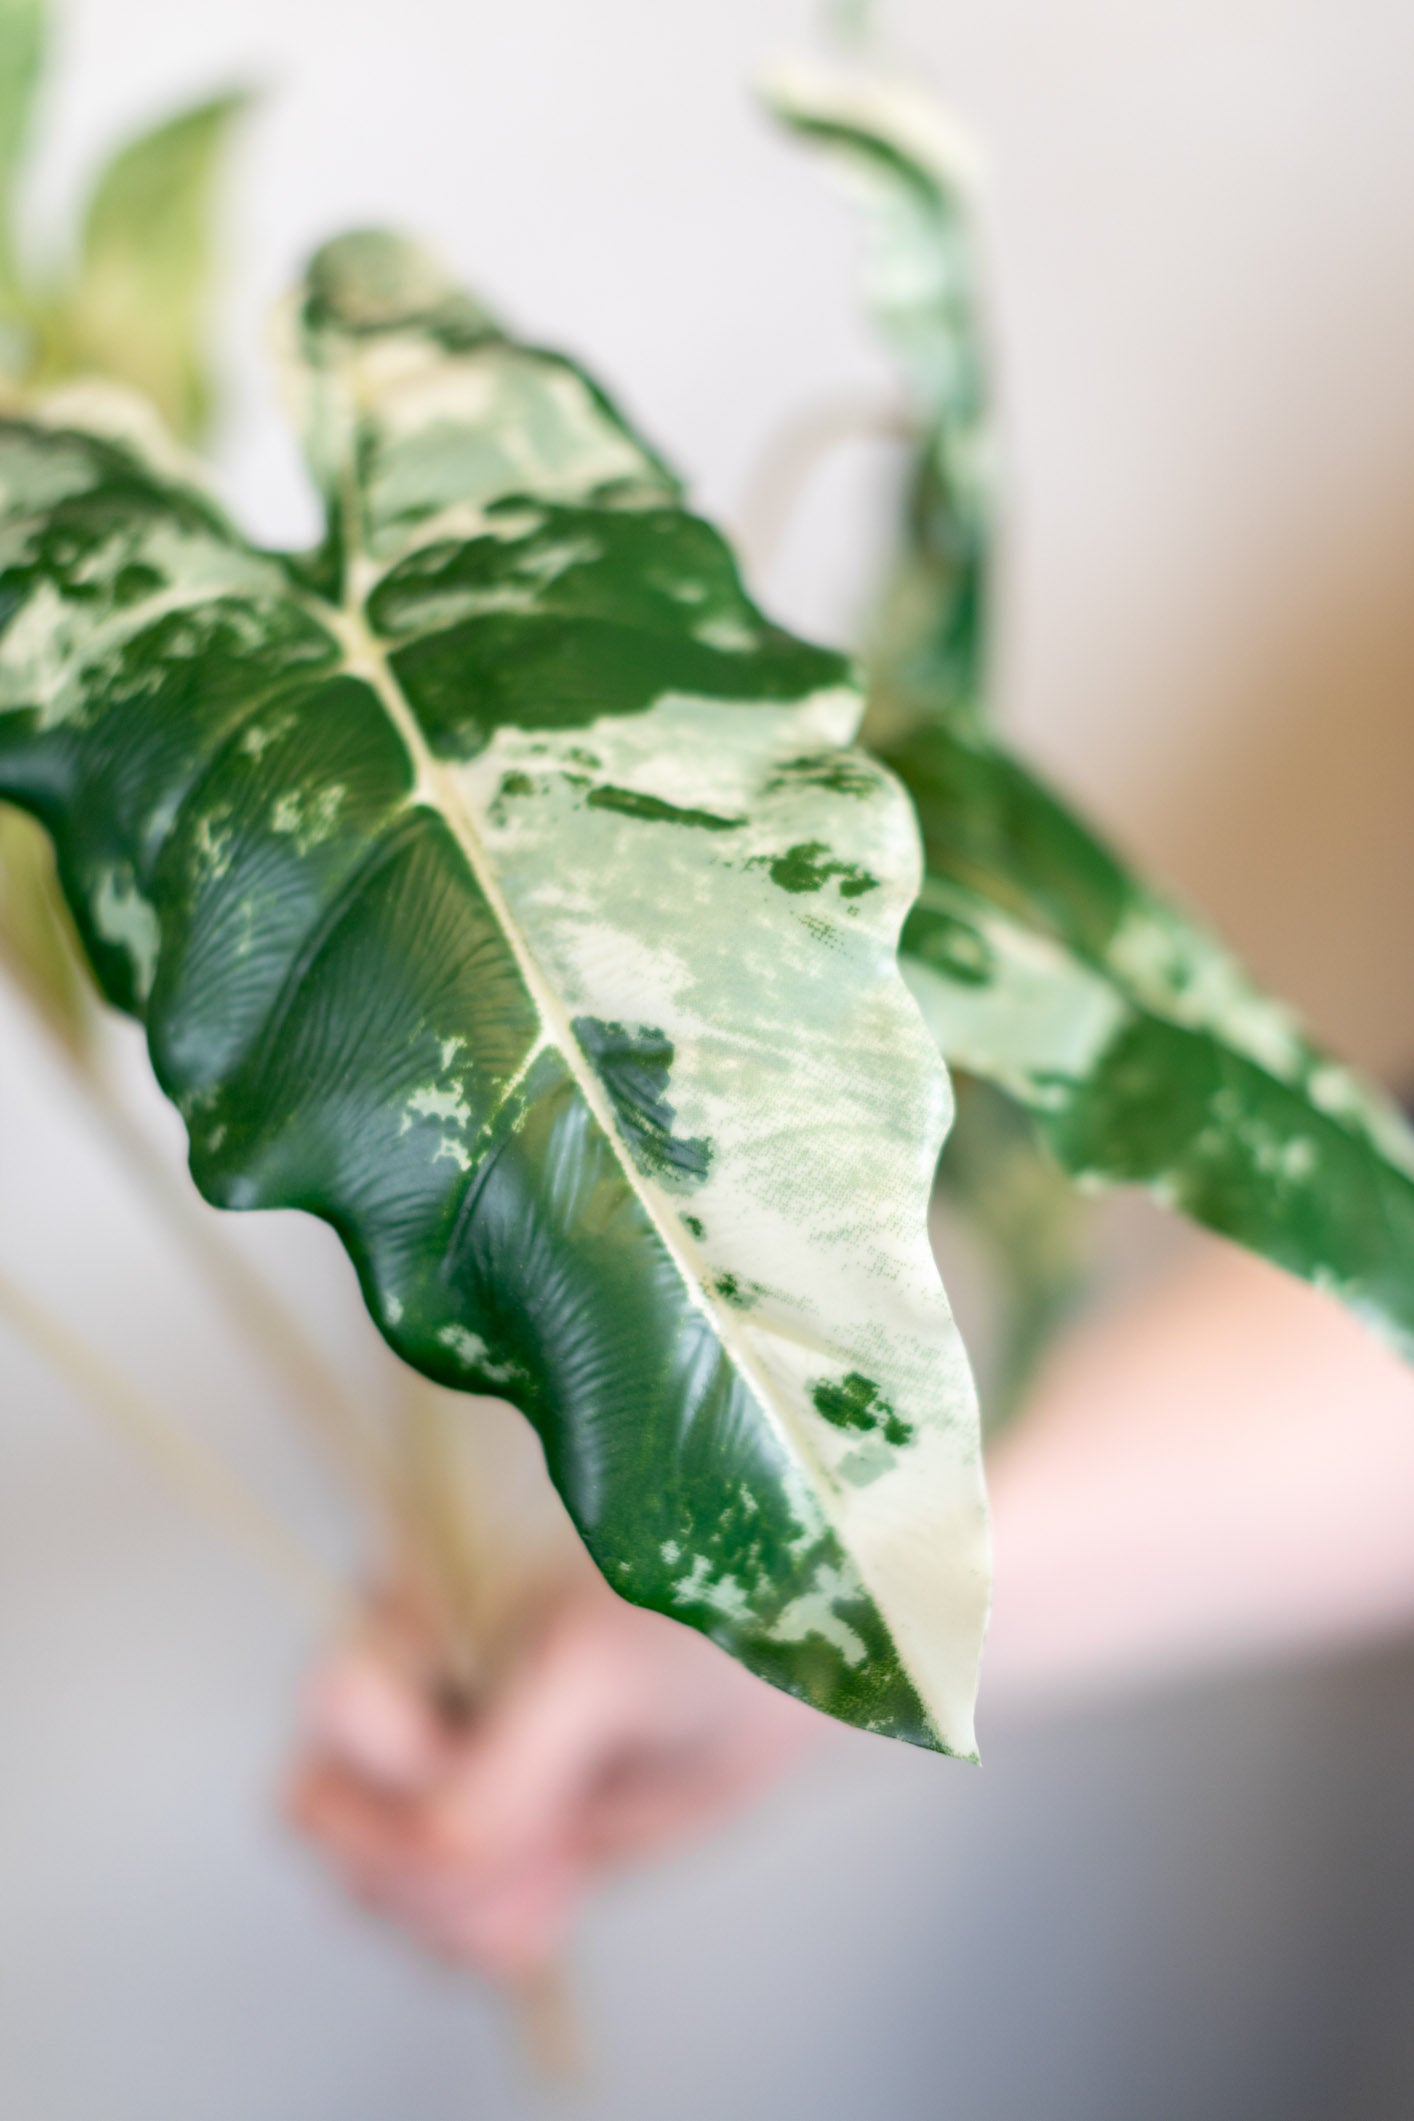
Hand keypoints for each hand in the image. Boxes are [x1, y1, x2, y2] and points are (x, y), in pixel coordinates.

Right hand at [287, 1566, 816, 1980]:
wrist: (786, 1653)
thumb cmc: (696, 1616)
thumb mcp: (593, 1674)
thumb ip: (500, 1769)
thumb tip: (439, 1857)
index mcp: (415, 1603)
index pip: (334, 1712)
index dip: (405, 1766)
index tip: (500, 1758)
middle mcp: (411, 1686)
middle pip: (329, 1814)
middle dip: (421, 1861)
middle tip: (539, 1846)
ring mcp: (447, 1769)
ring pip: (374, 1882)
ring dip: (456, 1910)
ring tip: (561, 1869)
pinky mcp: (497, 1836)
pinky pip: (438, 1922)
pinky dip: (485, 1936)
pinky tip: (563, 1893)